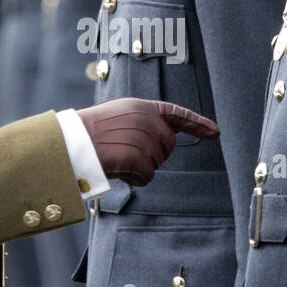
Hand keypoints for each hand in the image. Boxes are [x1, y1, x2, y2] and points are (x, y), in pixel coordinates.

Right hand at [76, 99, 219, 186]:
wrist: (70, 142)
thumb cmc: (90, 132)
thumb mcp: (120, 116)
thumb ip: (144, 122)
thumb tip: (166, 139)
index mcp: (143, 107)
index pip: (178, 114)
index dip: (198, 124)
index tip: (215, 132)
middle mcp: (148, 121)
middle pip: (168, 146)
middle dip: (154, 154)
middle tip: (127, 153)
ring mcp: (144, 139)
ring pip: (157, 163)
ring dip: (141, 167)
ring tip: (117, 158)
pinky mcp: (138, 158)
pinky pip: (147, 177)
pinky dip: (135, 179)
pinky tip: (119, 170)